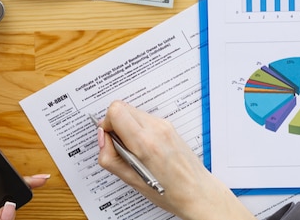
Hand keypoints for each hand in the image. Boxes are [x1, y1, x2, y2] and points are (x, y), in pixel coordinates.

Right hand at [97, 101, 255, 219]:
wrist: (196, 191)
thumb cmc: (167, 191)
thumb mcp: (130, 180)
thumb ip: (109, 157)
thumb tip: (102, 138)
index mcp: (144, 143)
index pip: (116, 111)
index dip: (106, 124)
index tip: (108, 139)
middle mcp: (156, 128)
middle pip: (122, 107)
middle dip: (115, 124)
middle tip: (119, 145)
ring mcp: (163, 125)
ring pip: (133, 112)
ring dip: (126, 126)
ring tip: (133, 150)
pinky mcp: (168, 125)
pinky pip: (144, 118)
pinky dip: (138, 128)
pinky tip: (144, 148)